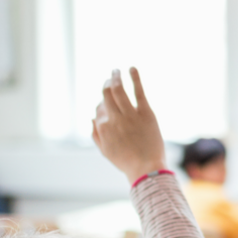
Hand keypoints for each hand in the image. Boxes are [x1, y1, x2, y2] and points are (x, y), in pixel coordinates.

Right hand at [92, 68, 166, 182]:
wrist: (146, 169)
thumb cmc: (126, 161)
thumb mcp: (105, 151)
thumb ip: (96, 134)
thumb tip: (91, 117)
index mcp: (103, 127)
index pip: (99, 107)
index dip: (103, 102)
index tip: (108, 102)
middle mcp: (114, 118)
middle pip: (106, 94)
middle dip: (106, 83)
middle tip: (109, 77)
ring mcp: (129, 114)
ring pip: (119, 89)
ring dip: (115, 77)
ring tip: (116, 70)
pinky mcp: (145, 113)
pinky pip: (138, 91)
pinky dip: (135, 78)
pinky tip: (132, 68)